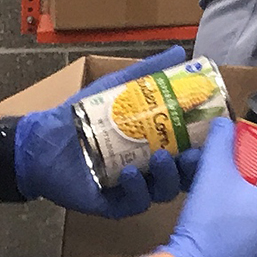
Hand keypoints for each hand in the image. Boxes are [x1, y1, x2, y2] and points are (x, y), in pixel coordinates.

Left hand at [14, 45, 204, 217]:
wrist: (43, 138)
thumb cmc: (81, 116)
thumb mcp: (117, 89)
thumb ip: (147, 73)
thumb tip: (179, 52)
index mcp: (155, 148)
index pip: (189, 154)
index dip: (204, 150)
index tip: (213, 138)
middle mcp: (149, 172)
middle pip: (183, 178)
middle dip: (192, 169)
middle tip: (193, 155)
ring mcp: (132, 190)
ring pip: (163, 193)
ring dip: (167, 178)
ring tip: (161, 158)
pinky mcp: (113, 205)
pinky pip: (134, 204)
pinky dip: (138, 190)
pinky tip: (132, 174)